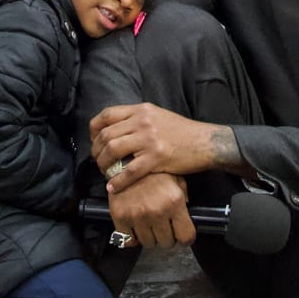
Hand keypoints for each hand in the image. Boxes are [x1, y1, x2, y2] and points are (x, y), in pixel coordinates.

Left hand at [90, 103, 220, 188]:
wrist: (205, 142)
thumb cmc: (182, 131)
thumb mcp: (157, 116)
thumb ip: (137, 119)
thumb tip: (115, 130)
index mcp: (141, 110)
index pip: (107, 114)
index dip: (94, 129)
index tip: (94, 140)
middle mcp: (143, 121)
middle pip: (106, 135)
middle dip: (96, 151)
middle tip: (98, 161)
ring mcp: (149, 139)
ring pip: (113, 150)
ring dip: (103, 164)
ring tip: (105, 172)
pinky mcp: (156, 157)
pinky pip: (129, 171)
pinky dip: (117, 181)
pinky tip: (113, 187)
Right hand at [108, 173, 194, 248]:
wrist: (127, 160)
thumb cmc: (154, 171)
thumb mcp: (176, 179)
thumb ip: (184, 199)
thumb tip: (188, 217)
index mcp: (174, 201)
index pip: (186, 237)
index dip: (186, 238)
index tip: (183, 235)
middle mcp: (157, 211)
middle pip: (167, 243)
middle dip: (168, 235)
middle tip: (164, 224)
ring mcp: (138, 215)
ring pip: (149, 243)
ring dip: (151, 236)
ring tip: (150, 222)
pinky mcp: (121, 217)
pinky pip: (129, 241)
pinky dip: (133, 237)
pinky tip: (137, 226)